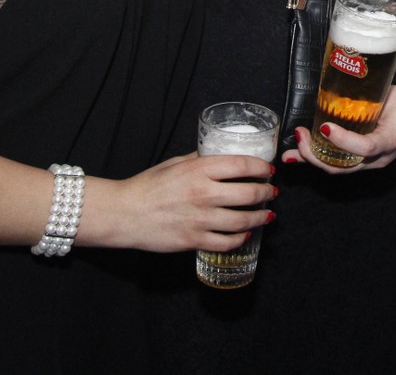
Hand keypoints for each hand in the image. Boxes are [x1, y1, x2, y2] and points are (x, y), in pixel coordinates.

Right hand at [98, 152, 275, 252]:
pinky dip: (240, 238)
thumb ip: (200, 158)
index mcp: (199, 170)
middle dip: (267, 193)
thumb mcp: (175, 163)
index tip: (267, 170)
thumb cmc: (147, 186)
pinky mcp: (194, 240)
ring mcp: (200, 219)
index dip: (261, 167)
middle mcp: (203, 193)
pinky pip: (227, 242)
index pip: (243, 164)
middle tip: (271, 193)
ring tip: (267, 215)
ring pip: (243, 220)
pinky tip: (244, 233)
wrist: (124, 214)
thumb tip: (221, 153)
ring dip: (261, 217)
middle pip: (250, 193)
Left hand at [279, 85, 395, 172]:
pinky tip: (296, 156)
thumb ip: (369, 96)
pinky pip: (336, 163)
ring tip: (290, 153)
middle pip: (343, 167)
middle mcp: (376, 158)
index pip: (364, 147)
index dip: (343, 141)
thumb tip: (342, 82)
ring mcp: (368, 162)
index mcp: (388, 141)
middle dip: (316, 155)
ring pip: (336, 168)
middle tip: (301, 137)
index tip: (326, 127)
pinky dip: (316, 159)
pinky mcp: (360, 159)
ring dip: (311, 160)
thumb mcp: (392, 97)